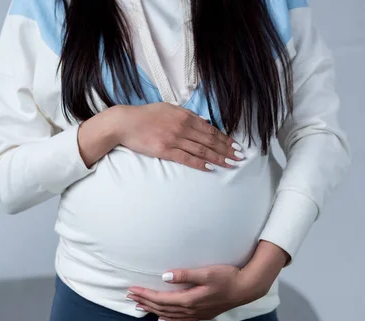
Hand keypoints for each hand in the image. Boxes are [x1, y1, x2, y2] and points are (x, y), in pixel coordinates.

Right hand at [115, 103, 243, 170]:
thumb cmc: (145, 115)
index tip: (235, 145)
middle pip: (210, 140)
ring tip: (230, 164)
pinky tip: (209, 168)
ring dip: (217, 158)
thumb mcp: (168, 108)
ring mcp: (174, 139)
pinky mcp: (165, 150)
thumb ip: (186, 115)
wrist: (125, 122)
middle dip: (226, 149)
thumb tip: (203, 122)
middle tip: (239, 157)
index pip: (210, 129)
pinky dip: (199, 163)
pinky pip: (186, 158)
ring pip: (201, 150)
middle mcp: (182, 127)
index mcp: (185, 116)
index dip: (225, 139)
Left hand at [126, 242, 288, 320]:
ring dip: (153, 310)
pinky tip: (161, 318)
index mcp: (189, 299)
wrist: (247, 287)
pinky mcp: (202, 314)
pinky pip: (179, 319)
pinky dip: (167, 318)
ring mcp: (197, 314)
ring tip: (139, 306)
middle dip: (144, 302)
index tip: (132, 290)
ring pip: (169, 315)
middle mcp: (191, 310)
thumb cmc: (228, 277)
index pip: (161, 299)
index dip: (145, 295)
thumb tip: (165, 277)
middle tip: (129, 297)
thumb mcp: (206, 272)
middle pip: (162, 308)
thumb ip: (185, 275)